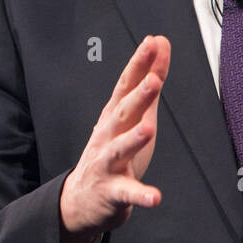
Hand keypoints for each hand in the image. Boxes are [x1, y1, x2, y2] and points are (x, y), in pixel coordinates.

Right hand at [59, 35, 170, 242]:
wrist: (82, 198)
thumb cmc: (112, 150)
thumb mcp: (133, 113)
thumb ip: (148, 80)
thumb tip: (160, 44)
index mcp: (115, 115)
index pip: (127, 85)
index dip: (139, 64)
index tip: (152, 43)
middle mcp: (108, 135)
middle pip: (122, 113)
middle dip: (137, 96)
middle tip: (153, 80)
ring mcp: (108, 164)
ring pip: (119, 150)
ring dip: (133, 139)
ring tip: (148, 129)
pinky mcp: (113, 191)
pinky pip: (127, 193)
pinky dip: (140, 195)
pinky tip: (154, 197)